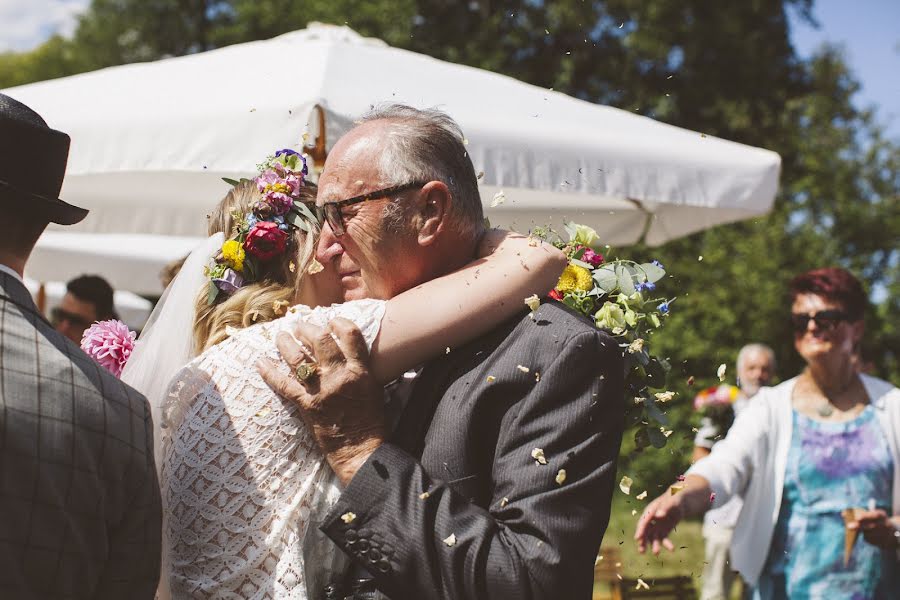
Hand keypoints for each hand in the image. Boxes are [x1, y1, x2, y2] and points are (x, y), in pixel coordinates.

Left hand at [256, 317, 384, 484]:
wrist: (361, 450)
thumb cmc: (371, 420)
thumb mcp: (374, 388)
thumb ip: (360, 367)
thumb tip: (345, 349)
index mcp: (361, 371)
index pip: (350, 335)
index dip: (338, 323)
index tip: (330, 321)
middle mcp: (341, 377)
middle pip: (321, 341)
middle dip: (307, 329)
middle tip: (299, 325)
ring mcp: (322, 391)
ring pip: (299, 359)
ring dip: (286, 344)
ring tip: (281, 336)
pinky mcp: (306, 406)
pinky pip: (284, 385)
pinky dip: (270, 372)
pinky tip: (261, 362)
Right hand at [634, 488, 683, 554]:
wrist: (679, 501)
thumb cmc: (674, 498)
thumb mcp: (671, 501)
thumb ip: (665, 508)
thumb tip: (659, 515)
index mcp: (650, 511)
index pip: (643, 522)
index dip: (640, 530)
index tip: (637, 539)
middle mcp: (651, 520)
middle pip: (645, 532)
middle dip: (643, 541)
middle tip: (642, 551)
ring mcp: (657, 526)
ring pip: (653, 538)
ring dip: (654, 545)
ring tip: (656, 553)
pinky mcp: (664, 531)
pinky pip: (664, 539)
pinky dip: (666, 544)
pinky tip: (672, 549)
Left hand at [849, 510, 899, 548]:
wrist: (891, 532)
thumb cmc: (874, 520)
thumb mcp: (869, 515)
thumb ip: (857, 513)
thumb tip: (843, 514)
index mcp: (881, 515)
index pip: (875, 515)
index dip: (866, 517)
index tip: (857, 518)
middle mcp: (885, 524)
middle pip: (871, 526)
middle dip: (859, 526)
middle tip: (849, 526)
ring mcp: (885, 534)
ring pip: (869, 534)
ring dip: (861, 532)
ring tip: (858, 529)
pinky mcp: (883, 542)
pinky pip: (870, 540)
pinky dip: (866, 537)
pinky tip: (868, 535)